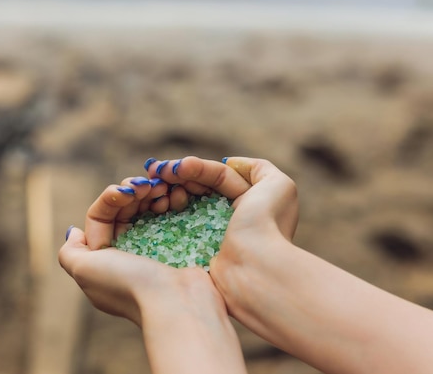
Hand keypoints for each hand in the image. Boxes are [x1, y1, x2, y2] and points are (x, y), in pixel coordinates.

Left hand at [59, 174, 246, 373]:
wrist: (177, 305)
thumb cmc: (128, 284)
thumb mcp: (84, 269)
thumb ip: (70, 251)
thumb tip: (73, 231)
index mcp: (103, 261)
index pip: (101, 217)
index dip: (111, 198)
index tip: (125, 192)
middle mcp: (127, 256)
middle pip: (125, 211)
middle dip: (133, 193)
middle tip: (147, 184)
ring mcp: (155, 252)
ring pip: (148, 212)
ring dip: (152, 194)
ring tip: (163, 187)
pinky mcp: (178, 248)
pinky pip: (171, 218)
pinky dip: (170, 203)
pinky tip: (175, 195)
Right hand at [145, 156, 298, 313]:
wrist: (254, 268)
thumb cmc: (265, 223)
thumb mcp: (277, 185)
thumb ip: (258, 167)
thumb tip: (229, 163)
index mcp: (248, 202)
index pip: (217, 176)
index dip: (195, 167)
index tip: (175, 166)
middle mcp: (229, 217)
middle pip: (197, 188)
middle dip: (176, 176)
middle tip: (155, 172)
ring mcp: (210, 235)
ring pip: (183, 204)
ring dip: (169, 191)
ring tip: (157, 187)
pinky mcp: (195, 252)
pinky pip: (175, 226)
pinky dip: (165, 211)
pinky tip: (156, 203)